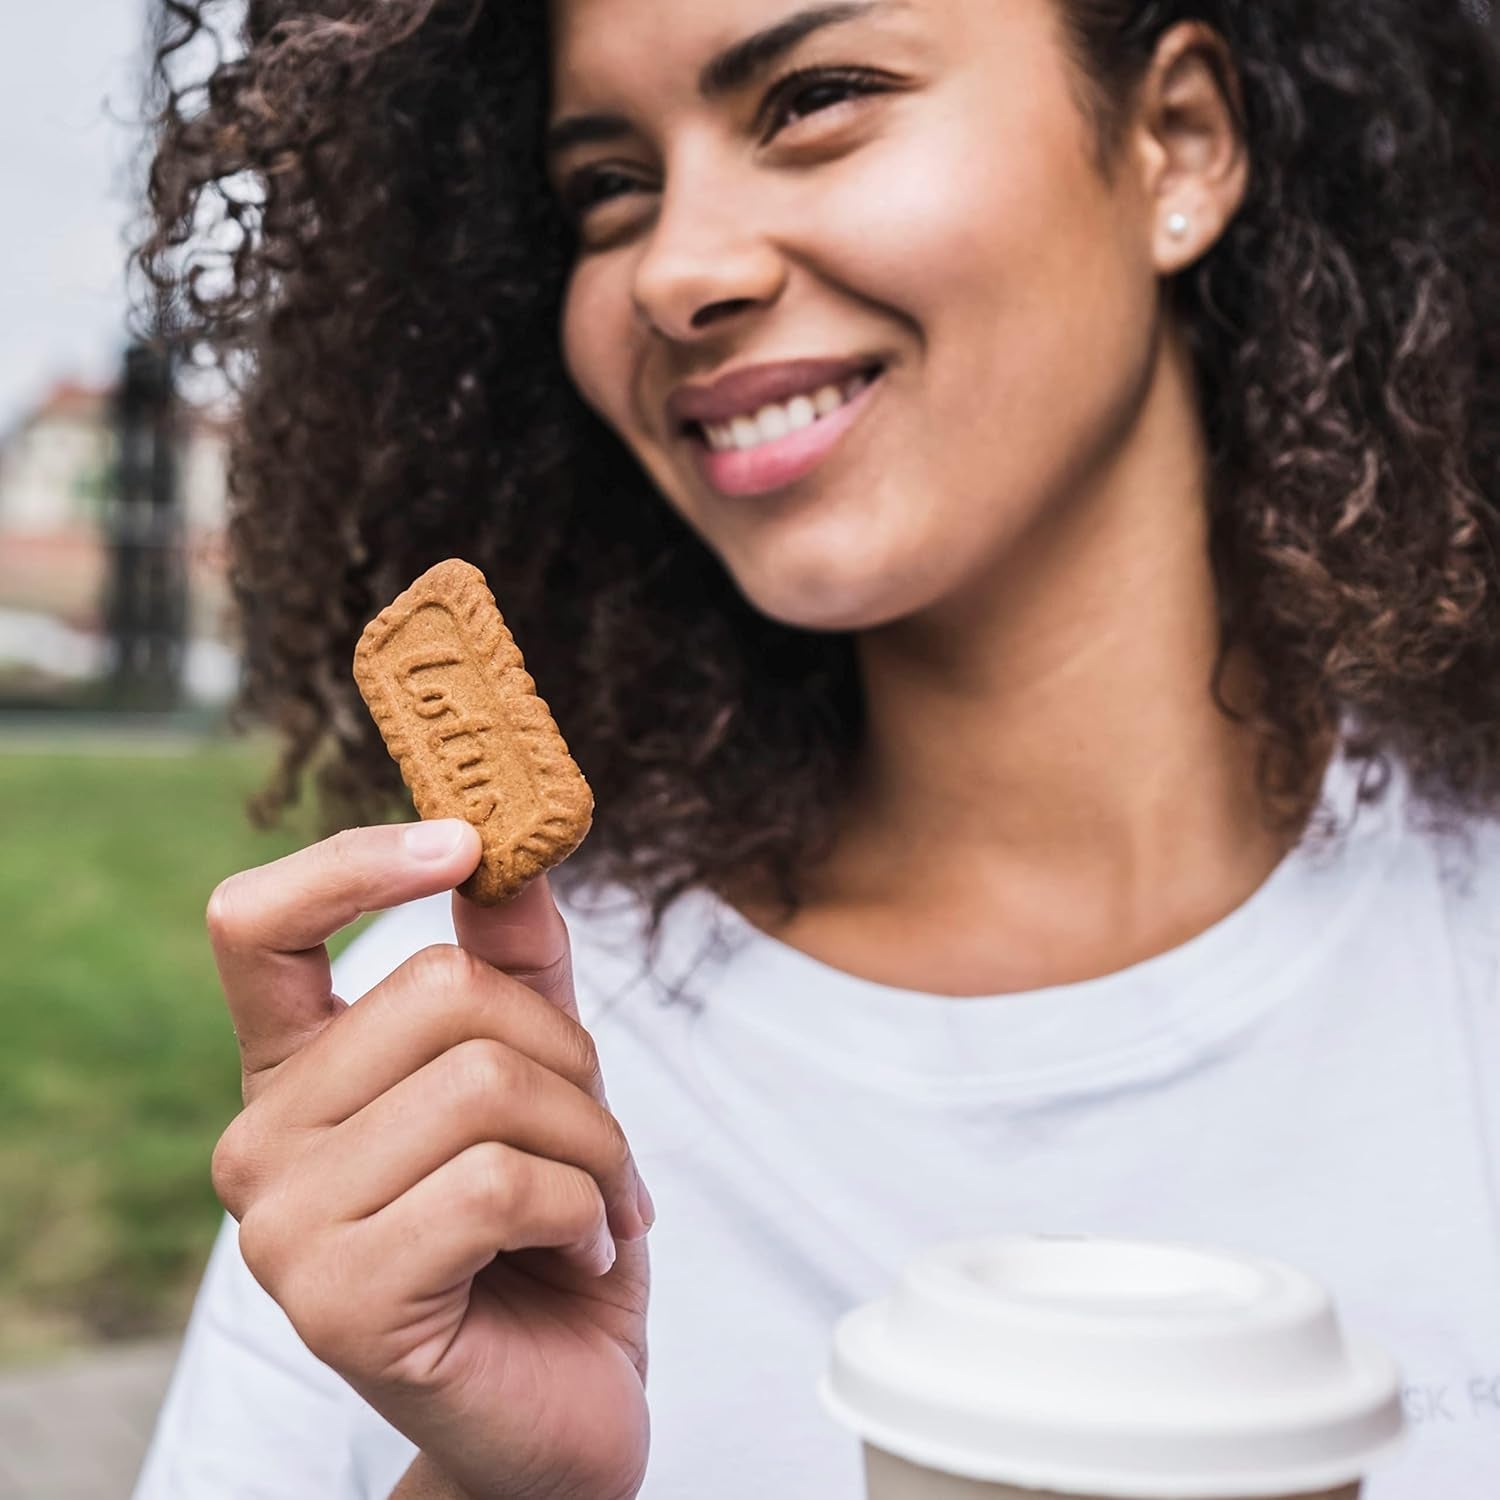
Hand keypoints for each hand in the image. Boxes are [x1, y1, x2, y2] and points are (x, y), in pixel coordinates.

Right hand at [205, 821, 652, 1499]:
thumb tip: (514, 856)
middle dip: (566, 1057)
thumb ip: (518, 972)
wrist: (560, 1409)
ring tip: (599, 1206)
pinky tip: (584, 1256)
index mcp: (298, 1072)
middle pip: (439, 992)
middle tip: (596, 1138)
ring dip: (592, 1143)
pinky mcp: (336, 1301)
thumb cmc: (548, 1237)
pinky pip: (501, 1184)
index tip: (463, 842)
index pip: (257, 925)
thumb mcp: (547, 1082)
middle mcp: (261, 1140)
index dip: (356, 861)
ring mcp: (283, 1226)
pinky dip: (585, 1211)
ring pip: (484, 1086)